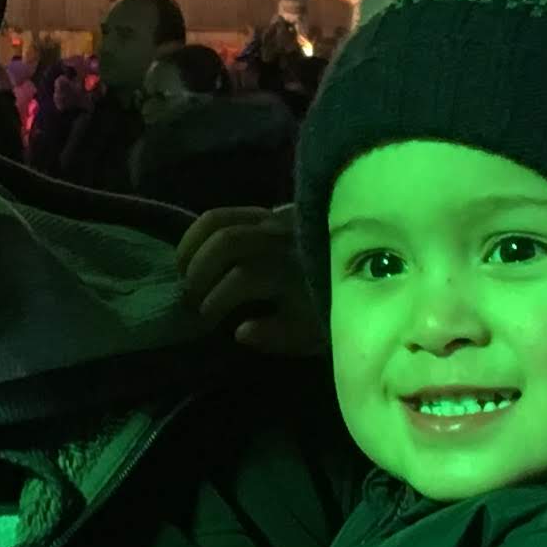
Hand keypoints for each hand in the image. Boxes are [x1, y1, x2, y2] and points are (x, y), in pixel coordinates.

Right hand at [177, 205, 320, 356]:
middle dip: (199, 271)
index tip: (204, 321)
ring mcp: (273, 219)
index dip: (215, 301)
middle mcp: (280, 238)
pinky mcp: (269, 211)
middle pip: (226, 241)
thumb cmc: (329, 308)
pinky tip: (193, 251)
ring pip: (219, 220)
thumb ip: (275, 335)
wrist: (364, 272)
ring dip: (192, 246)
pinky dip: (202, 230)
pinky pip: (227, 212)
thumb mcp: (309, 334)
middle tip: (190, 298)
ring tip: (183, 272)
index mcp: (293, 270)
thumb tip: (240, 330)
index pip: (241, 278)